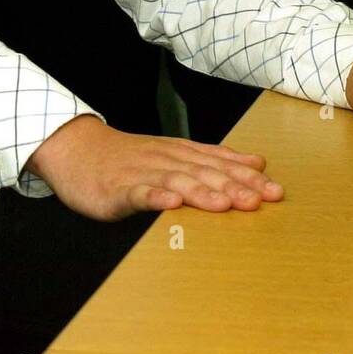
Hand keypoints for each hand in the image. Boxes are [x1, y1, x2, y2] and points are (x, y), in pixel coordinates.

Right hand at [23, 114, 284, 220]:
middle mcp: (166, 159)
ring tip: (224, 204)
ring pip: (177, 181)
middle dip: (234, 186)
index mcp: (181, 153)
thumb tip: (256, 163)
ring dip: (202, 192)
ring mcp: (142, 173)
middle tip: (261, 200)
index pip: (220, 162)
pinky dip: (155, 197)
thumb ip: (212, 159)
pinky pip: (139, 193)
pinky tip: (170, 205)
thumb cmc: (129, 157)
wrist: (77, 148)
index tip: (275, 190)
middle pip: (204, 172)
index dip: (247, 176)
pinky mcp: (118, 188)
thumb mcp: (173, 154)